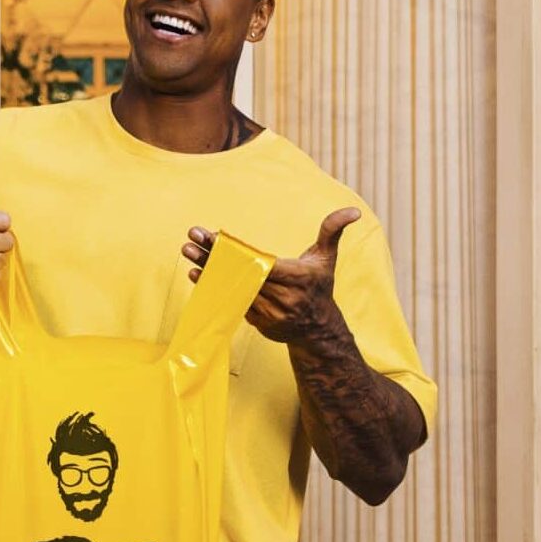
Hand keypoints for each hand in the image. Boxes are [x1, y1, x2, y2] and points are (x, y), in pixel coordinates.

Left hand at [182, 208, 360, 342]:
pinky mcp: (258, 322)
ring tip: (187, 255)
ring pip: (233, 289)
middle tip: (188, 241)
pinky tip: (198, 274)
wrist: (318, 331)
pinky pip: (233, 302)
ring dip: (208, 272)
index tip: (211, 235)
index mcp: (297, 278)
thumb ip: (332, 232)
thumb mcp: (326, 259)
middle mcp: (282, 297)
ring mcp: (269, 312)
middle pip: (240, 273)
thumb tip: (353, 211)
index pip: (259, 261)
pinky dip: (215, 289)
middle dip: (212, 256)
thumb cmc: (319, 288)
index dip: (234, 249)